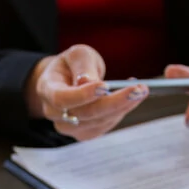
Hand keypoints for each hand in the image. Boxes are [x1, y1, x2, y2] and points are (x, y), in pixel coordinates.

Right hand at [24, 44, 147, 140]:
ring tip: (140, 90)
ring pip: (98, 122)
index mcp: (47, 89)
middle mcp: (54, 112)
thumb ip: (82, 66)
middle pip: (84, 114)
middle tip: (138, 89)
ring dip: (123, 107)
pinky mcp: (84, 133)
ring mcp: (69, 127)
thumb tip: (88, 82)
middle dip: (114, 102)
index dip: (83, 95)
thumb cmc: (72, 65)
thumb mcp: (77, 55)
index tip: (105, 86)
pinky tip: (130, 98)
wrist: (67, 80)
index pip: (62, 98)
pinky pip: (105, 126)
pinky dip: (121, 112)